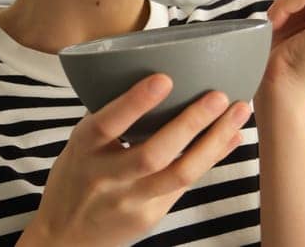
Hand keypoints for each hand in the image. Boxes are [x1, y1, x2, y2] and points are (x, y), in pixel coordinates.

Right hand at [20, 73, 251, 246]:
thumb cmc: (76, 179)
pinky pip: (186, 184)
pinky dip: (212, 157)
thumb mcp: (78, 146)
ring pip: (180, 173)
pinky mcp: (151, 216)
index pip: (107, 124)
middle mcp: (106, 178)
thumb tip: (148, 74)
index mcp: (83, 150)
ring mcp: (131, 200)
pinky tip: (230, 137)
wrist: (66, 237)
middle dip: (190, 123)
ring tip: (237, 113)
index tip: (164, 79)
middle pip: (153, 153)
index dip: (134, 103)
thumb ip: (108, 119)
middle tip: (218, 96)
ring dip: (214, 141)